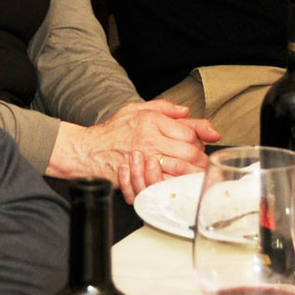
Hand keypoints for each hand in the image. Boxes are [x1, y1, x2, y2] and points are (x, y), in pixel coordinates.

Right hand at [52, 102, 213, 195]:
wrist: (89, 151)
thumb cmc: (113, 131)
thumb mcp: (136, 109)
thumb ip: (164, 107)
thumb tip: (186, 111)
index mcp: (151, 122)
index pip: (188, 131)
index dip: (200, 138)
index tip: (203, 142)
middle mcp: (149, 141)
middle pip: (189, 152)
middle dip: (202, 159)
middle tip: (205, 162)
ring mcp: (144, 162)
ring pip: (180, 171)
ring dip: (193, 174)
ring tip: (197, 174)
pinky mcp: (139, 178)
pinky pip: (165, 185)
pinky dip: (176, 187)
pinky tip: (180, 185)